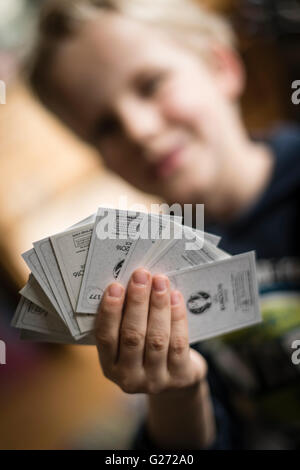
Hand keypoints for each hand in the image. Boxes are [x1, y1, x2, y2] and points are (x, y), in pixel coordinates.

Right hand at [95, 268, 206, 393]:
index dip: (110, 311)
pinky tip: (175, 297)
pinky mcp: (180, 377)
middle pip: (132, 336)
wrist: (176, 379)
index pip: (105, 338)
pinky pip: (178, 343)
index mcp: (109, 366)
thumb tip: (129, 282)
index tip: (115, 286)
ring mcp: (155, 380)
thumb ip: (124, 319)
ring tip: (160, 281)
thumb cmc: (146, 348)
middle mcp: (129, 377)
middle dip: (137, 302)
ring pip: (157, 338)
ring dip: (158, 305)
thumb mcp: (127, 341)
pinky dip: (177, 317)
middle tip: (141, 275)